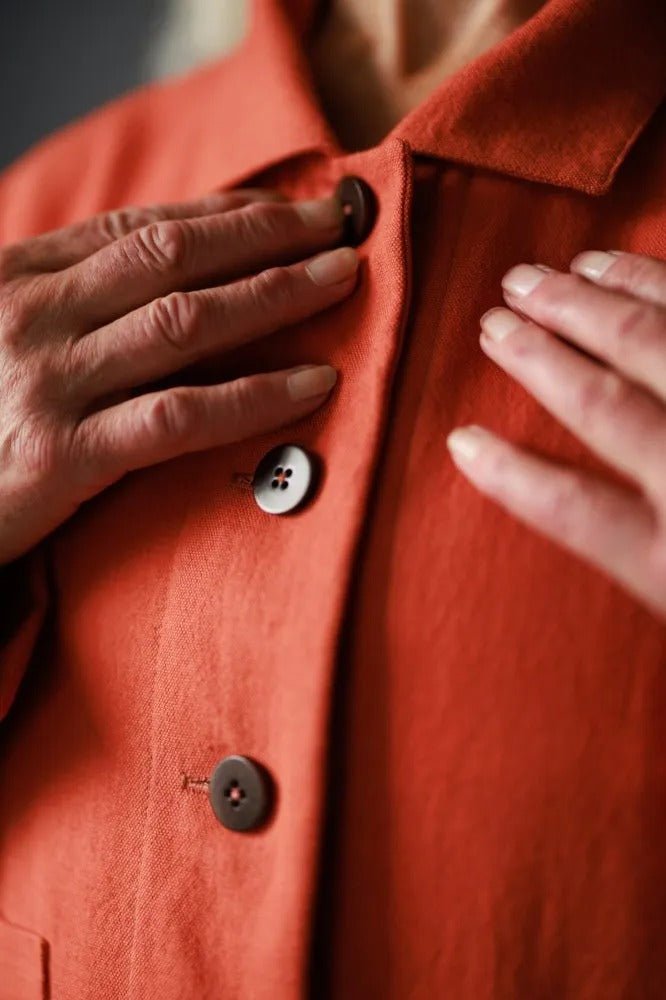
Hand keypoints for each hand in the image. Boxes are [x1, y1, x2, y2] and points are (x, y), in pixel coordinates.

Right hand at [0, 189, 356, 564]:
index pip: (141, 228)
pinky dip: (254, 397)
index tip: (294, 207)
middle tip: (340, 226)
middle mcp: (35, 315)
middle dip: (266, 235)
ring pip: (184, 323)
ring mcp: (48, 382)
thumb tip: (172, 276)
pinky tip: (313, 383)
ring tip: (343, 280)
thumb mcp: (7, 336)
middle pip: (173, 258)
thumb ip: (75, 303)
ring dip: (274, 294)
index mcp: (21, 277)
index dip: (226, 214)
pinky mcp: (61, 456)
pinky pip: (177, 416)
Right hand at [446, 251, 665, 619]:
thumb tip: (591, 566)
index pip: (575, 510)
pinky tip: (633, 266)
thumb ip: (643, 578)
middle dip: (542, 355)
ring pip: (659, 342)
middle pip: (604, 405)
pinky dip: (663, 282)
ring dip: (597, 303)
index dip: (511, 476)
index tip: (462, 442)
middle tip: (496, 319)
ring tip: (553, 275)